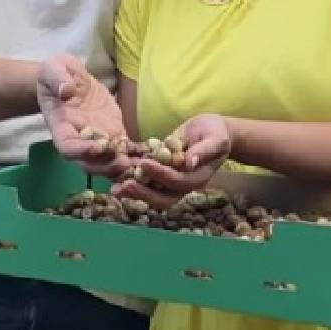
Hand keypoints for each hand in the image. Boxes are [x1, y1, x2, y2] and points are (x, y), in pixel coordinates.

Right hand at [36, 54, 130, 178]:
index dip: (81, 151)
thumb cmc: (54, 73)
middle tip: (124, 163)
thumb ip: (58, 79)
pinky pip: (124, 149)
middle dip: (106, 165)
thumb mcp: (53, 69)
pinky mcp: (113, 131)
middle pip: (89, 163)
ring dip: (124, 167)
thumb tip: (66, 90)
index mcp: (61, 126)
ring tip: (142, 165)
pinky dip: (137, 156)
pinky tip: (153, 155)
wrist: (67, 76)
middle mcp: (78, 138)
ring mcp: (96, 137)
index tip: (97, 147)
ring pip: (108, 161)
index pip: (67, 147)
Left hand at [112, 114, 233, 206]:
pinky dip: (132, 183)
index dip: (161, 175)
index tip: (145, 163)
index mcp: (198, 177)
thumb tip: (189, 163)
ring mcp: (171, 181)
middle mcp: (183, 184)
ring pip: (153, 195)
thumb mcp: (215, 138)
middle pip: (164, 198)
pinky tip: (114, 180)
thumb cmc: (216, 133)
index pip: (178, 181)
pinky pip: (146, 183)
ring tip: (115, 189)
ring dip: (134, 193)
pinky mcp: (161, 174)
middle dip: (144, 193)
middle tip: (124, 186)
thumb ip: (204, 151)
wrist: (210, 131)